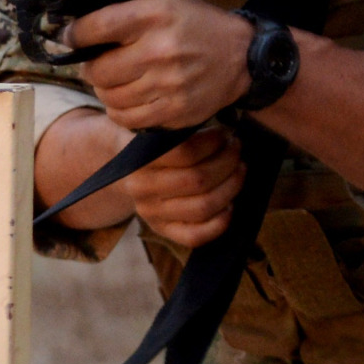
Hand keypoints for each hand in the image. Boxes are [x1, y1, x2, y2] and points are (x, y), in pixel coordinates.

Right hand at [39, 110, 247, 247]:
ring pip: (204, 206)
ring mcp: (151, 213)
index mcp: (138, 160)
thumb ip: (178, 128)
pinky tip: (230, 206)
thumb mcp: (156, 129)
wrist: (124, 169)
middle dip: (227, 162)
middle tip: (236, 149)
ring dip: (231, 187)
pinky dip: (220, 222)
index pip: (185, 153)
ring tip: (238, 170)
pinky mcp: (163, 231)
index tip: (225, 134)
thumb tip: (222, 127)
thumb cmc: (151, 144)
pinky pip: (196, 236)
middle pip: (199, 180)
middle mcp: (140, 189)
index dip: (213, 143)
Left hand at [67, 0, 256, 129]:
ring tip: (116, 82)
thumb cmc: (197, 25)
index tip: (69, 38)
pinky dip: (121, 111)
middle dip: (90, 68)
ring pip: (109, 97)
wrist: (243, 56)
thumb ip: (125, 13)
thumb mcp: (164, 1)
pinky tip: (128, 99)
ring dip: (105, 91)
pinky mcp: (175, 110)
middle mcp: (160, 49)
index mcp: (155, 15)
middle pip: (97, 70)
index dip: (74, 35)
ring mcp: (168, 83)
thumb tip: (79, 30)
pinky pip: (129, 119)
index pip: (94, 28)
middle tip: (97, 64)